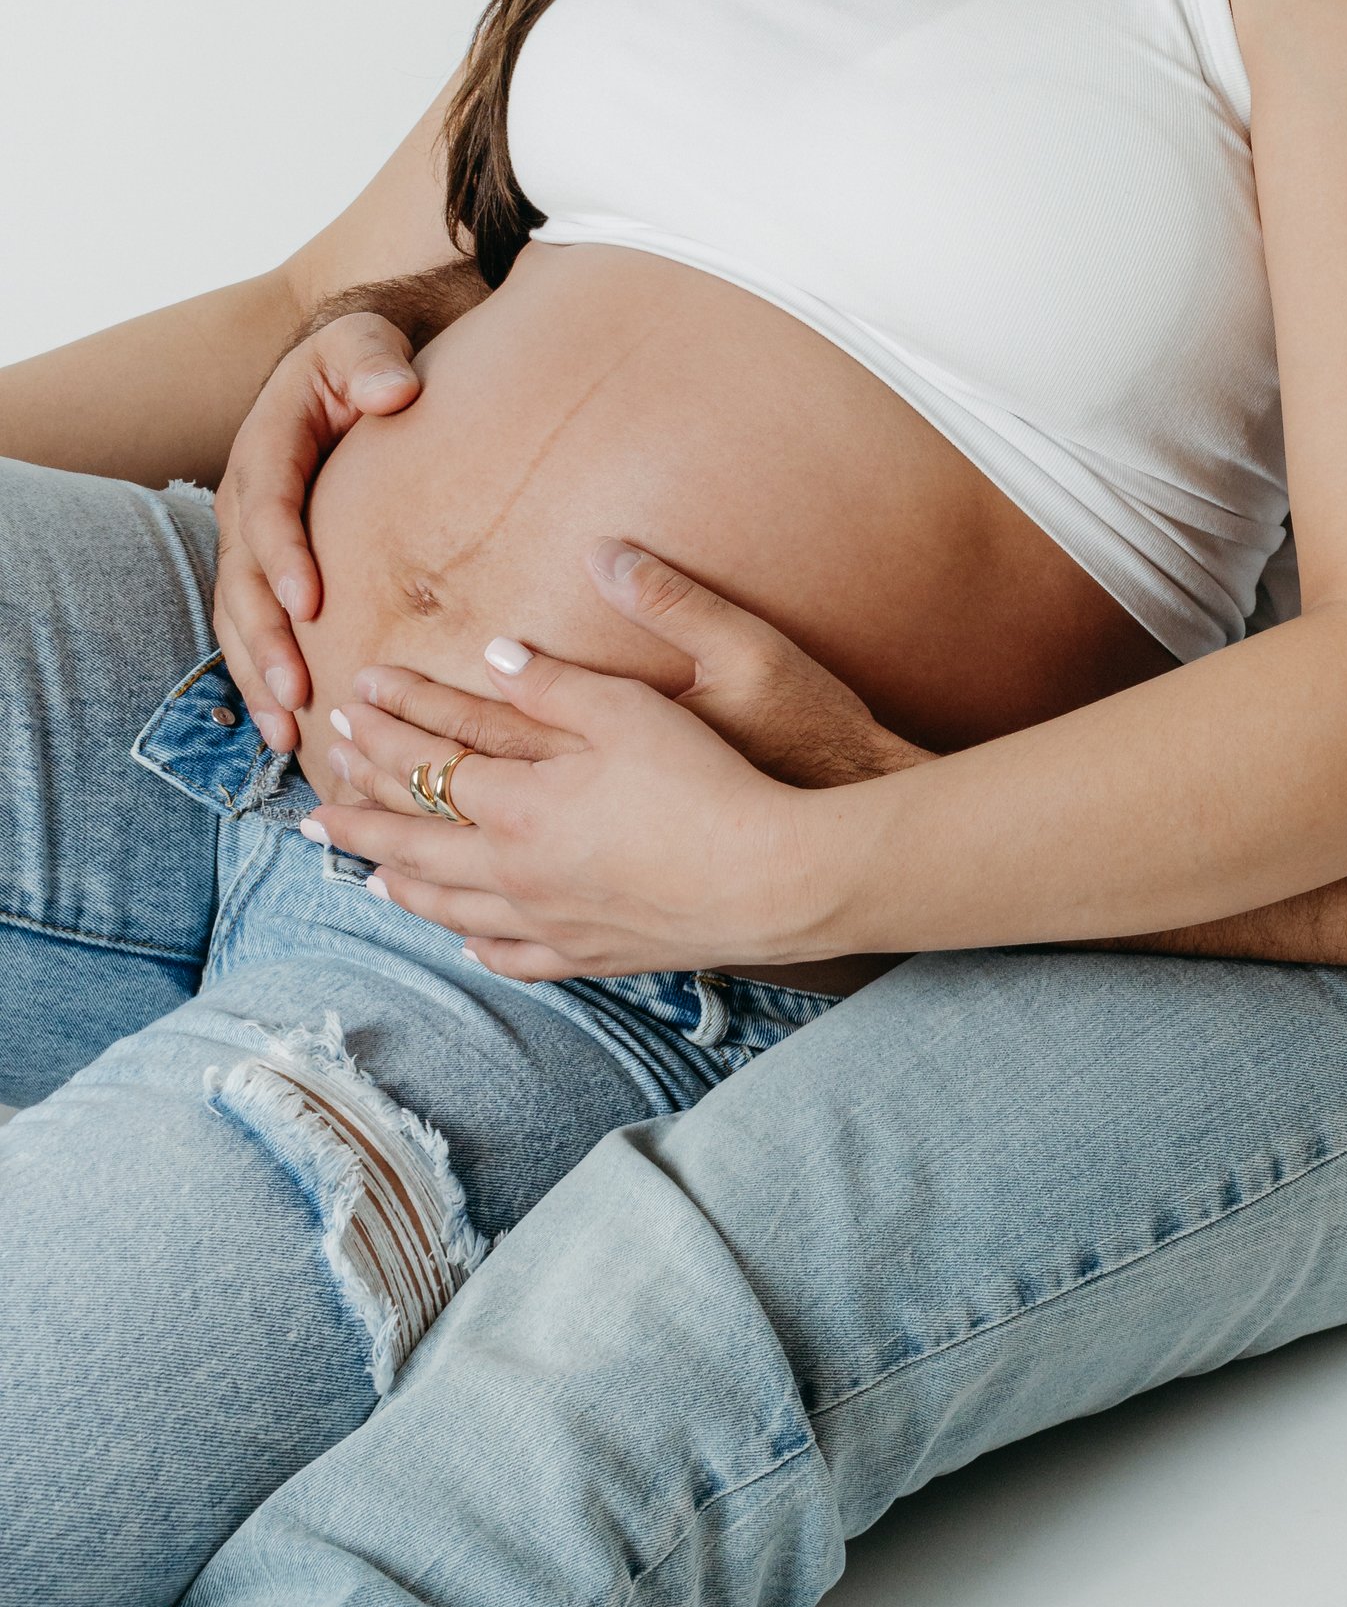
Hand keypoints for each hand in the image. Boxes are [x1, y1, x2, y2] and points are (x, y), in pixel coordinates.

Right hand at [213, 314, 423, 749]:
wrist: (359, 365)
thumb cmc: (369, 357)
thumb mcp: (367, 339)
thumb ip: (372, 360)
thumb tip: (392, 392)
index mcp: (267, 445)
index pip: (268, 506)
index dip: (284, 556)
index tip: (312, 604)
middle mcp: (247, 498)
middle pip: (243, 579)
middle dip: (264, 640)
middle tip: (295, 694)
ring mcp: (253, 538)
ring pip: (239, 615)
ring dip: (256, 674)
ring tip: (284, 732)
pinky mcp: (271, 566)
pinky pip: (256, 626)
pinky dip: (265, 675)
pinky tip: (287, 727)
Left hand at [302, 542, 926, 977]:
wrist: (773, 878)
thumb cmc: (710, 783)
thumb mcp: (632, 709)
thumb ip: (553, 681)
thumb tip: (489, 651)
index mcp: (522, 803)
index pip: (428, 767)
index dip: (382, 738)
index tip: (342, 721)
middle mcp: (519, 870)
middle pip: (419, 845)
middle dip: (362, 821)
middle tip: (313, 815)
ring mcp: (553, 921)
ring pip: (453, 906)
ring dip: (403, 885)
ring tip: (369, 875)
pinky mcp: (596, 953)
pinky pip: (517, 955)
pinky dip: (480, 942)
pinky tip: (469, 937)